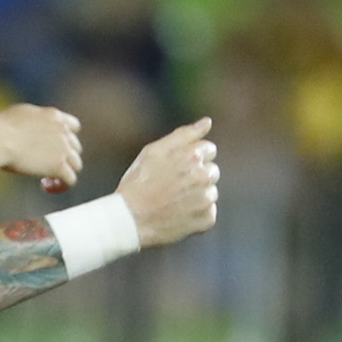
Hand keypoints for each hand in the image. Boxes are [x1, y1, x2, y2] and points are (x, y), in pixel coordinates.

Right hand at [0, 104, 82, 190]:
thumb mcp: (21, 115)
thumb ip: (33, 122)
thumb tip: (28, 131)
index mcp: (53, 116)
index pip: (74, 127)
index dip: (66, 139)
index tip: (53, 147)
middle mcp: (62, 131)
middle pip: (75, 148)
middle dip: (63, 157)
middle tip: (45, 165)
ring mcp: (63, 149)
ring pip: (76, 165)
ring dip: (64, 172)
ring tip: (45, 179)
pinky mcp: (58, 166)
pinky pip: (70, 180)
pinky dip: (60, 186)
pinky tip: (45, 187)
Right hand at [116, 118, 219, 247]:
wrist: (129, 220)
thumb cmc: (138, 183)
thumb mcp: (153, 152)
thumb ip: (183, 135)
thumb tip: (207, 122)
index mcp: (193, 155)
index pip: (209, 149)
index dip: (191, 157)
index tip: (175, 167)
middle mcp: (204, 176)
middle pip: (212, 170)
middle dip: (196, 175)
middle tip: (172, 185)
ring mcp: (207, 198)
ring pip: (210, 192)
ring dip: (197, 195)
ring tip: (172, 201)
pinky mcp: (207, 219)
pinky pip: (208, 213)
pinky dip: (196, 214)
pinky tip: (177, 214)